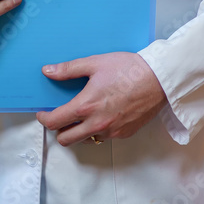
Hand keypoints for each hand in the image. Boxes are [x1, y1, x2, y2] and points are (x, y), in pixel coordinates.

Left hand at [36, 52, 166, 145]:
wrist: (159, 79)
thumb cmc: (128, 68)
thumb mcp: (95, 63)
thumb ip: (69, 69)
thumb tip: (48, 71)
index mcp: (86, 106)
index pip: (55, 122)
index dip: (44, 119)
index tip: (43, 113)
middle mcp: (96, 124)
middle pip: (66, 140)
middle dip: (59, 130)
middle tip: (61, 117)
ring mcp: (111, 132)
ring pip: (85, 140)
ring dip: (78, 132)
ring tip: (82, 116)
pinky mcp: (124, 134)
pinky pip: (103, 138)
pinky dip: (97, 130)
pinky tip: (103, 115)